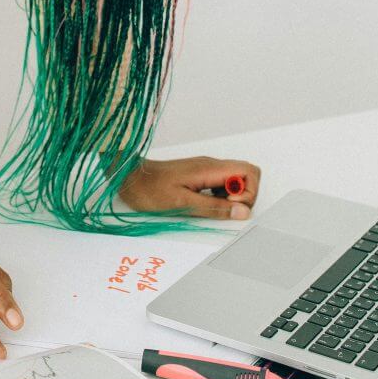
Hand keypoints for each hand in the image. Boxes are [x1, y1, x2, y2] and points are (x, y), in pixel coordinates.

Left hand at [118, 155, 260, 219]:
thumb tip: (243, 213)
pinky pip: (221, 184)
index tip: (230, 205)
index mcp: (210, 168)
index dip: (248, 192)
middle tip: (223, 208)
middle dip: (244, 196)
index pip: (249, 172)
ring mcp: (205, 169)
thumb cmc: (150, 190)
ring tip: (210, 207)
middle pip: (246, 175)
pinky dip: (220, 197)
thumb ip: (214, 208)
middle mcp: (211, 165)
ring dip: (232, 198)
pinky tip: (203, 204)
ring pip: (235, 180)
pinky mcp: (198, 175)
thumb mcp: (183, 204)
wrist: (128, 177)